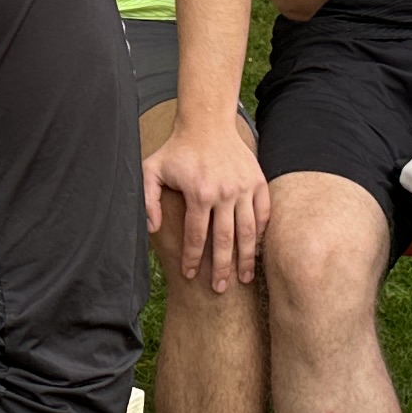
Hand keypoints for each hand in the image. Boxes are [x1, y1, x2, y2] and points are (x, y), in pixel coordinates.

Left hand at [144, 110, 271, 293]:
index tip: (191, 275)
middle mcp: (225, 193)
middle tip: (221, 288)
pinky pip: (263, 213)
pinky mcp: (258, 181)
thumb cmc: (177, 150)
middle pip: (225, 240)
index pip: (196, 236)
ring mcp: (244, 187)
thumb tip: (151, 228)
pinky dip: (261, 233)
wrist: (207, 124)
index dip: (194, 259)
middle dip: (223, 268)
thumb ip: (147, 200)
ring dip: (247, 257)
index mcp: (199, 193)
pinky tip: (258, 249)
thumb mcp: (152, 170)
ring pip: (248, 231)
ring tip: (245, 278)